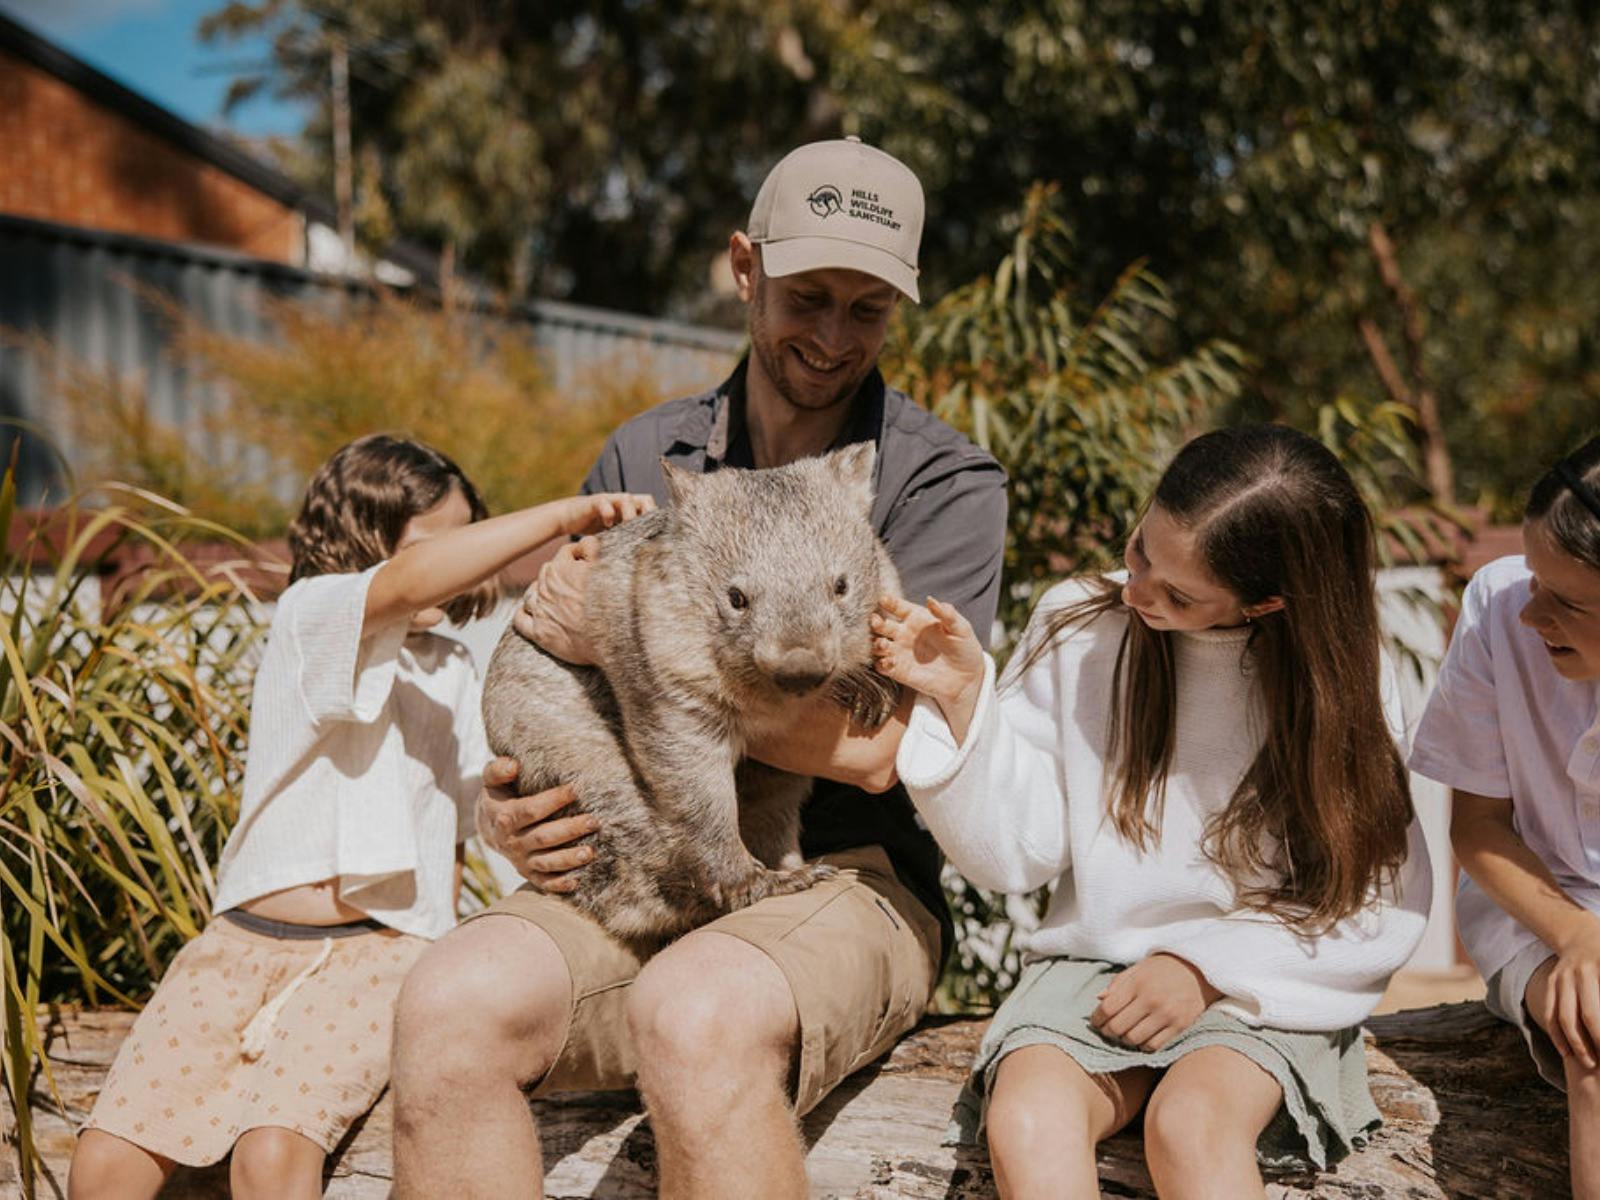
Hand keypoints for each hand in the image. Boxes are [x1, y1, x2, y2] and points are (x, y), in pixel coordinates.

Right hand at [475, 756, 599, 891]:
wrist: (488, 826)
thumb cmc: (499, 796)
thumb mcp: (492, 779)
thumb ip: (499, 770)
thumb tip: (513, 765)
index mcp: (505, 817)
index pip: (531, 810)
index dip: (553, 800)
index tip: (576, 789)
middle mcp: (512, 842)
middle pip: (543, 837)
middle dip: (569, 830)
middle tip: (593, 821)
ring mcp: (520, 860)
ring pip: (546, 863)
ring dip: (569, 859)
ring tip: (591, 852)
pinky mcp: (528, 873)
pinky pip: (543, 882)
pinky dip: (559, 885)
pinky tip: (577, 881)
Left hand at [512, 537, 598, 663]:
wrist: (610, 636)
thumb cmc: (611, 601)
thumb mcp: (604, 566)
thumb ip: (591, 548)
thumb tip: (585, 540)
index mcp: (561, 568)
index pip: (566, 553)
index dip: (578, 555)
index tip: (587, 562)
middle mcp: (546, 587)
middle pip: (547, 572)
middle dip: (559, 574)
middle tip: (577, 583)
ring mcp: (541, 611)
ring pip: (531, 593)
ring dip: (541, 592)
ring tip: (556, 598)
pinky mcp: (540, 633)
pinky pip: (520, 620)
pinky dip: (523, 613)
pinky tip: (531, 612)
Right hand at [559, 492, 654, 536]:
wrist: (569, 517)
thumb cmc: (595, 528)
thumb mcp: (615, 535)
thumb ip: (628, 540)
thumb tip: (646, 561)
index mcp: (631, 510)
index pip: (651, 509)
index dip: (657, 520)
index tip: (660, 536)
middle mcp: (623, 503)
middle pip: (645, 499)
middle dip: (649, 513)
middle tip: (647, 531)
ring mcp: (610, 500)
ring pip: (627, 498)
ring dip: (630, 514)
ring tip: (628, 528)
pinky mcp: (595, 501)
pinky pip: (604, 503)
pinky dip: (608, 513)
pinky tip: (607, 526)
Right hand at [870, 596, 984, 740]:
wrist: (967, 678)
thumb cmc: (965, 648)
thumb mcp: (960, 628)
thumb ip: (946, 614)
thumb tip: (931, 599)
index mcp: (916, 618)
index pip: (897, 606)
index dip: (888, 602)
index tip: (884, 600)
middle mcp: (904, 633)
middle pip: (881, 624)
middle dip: (875, 622)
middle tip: (877, 622)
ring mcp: (900, 652)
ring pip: (877, 644)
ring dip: (877, 644)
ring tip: (884, 645)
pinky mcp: (899, 671)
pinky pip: (881, 665)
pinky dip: (880, 663)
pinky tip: (889, 662)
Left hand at [1090, 953, 1222, 1051]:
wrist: (1199, 970)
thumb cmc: (1163, 968)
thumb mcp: (1138, 968)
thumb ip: (1118, 984)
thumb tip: (1099, 999)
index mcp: (1137, 983)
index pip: (1108, 1008)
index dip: (1097, 1018)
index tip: (1095, 1021)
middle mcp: (1151, 1000)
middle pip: (1118, 1027)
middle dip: (1108, 1031)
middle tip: (1107, 1030)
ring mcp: (1167, 1014)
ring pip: (1134, 1039)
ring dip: (1124, 1040)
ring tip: (1124, 1034)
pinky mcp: (1180, 1026)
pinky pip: (1154, 1045)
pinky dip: (1143, 1045)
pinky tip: (1141, 1038)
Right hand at [1528, 915, 1599, 1067]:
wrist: (1582, 935)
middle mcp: (1581, 973)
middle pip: (1588, 1015)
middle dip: (1599, 1043)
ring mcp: (1562, 977)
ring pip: (1565, 1017)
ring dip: (1577, 1044)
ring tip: (1590, 1064)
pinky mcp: (1551, 983)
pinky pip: (1551, 1013)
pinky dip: (1558, 1035)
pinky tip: (1568, 1053)